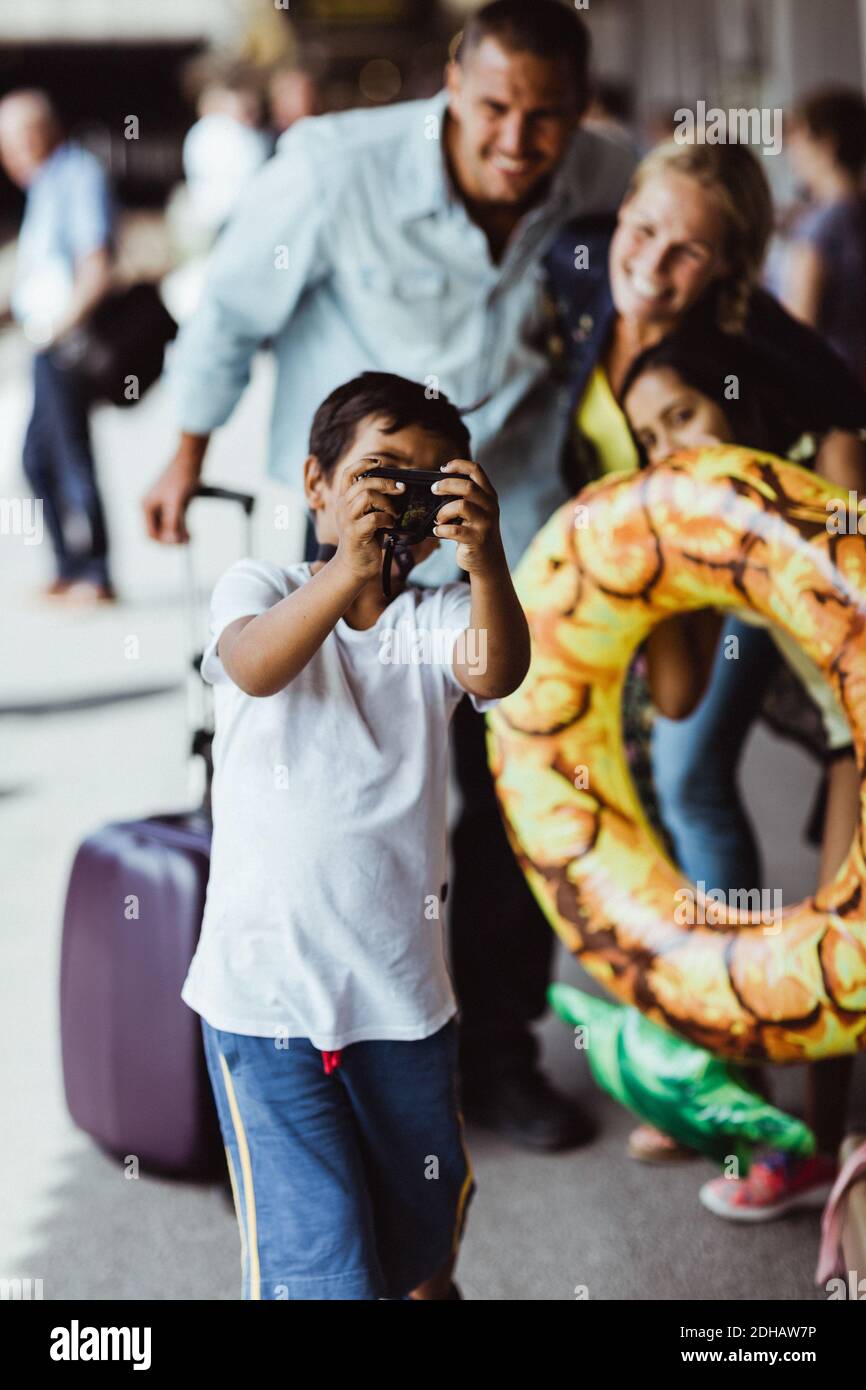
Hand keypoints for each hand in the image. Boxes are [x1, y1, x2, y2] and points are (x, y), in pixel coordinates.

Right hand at [142, 438, 206, 542]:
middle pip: (159, 533)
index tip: (179, 545)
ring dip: (179, 535)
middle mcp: (152, 507)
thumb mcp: (177, 503)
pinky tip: (192, 532)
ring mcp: (162, 505)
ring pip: (168, 528)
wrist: (190, 460)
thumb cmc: (182, 478)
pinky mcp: (173, 504)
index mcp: (147, 506)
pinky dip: (183, 528)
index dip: (164, 543)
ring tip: (192, 538)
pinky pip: (175, 522)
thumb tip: (173, 540)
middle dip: (172, 539)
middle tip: (188, 543)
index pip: (150, 534)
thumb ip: (173, 522)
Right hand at [333, 459, 406, 580]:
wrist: (354, 565)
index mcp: (343, 499)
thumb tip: (397, 486)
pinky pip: (374, 518)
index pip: (348, 473)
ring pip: (367, 496)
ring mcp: (348, 520)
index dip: (363, 463)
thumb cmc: (364, 539)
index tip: (379, 462)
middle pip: (363, 483)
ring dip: (386, 502)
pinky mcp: (356, 534)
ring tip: (394, 512)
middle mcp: (342, 507)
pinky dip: (387, 519)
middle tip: (400, 489)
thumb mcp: (365, 515)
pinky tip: (391, 525)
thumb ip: (374, 500)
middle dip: (386, 483)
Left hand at [431, 459, 503, 575]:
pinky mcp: (477, 539)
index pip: (476, 470)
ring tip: (437, 519)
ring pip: (462, 506)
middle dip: (446, 485)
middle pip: (468, 486)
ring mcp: (485, 523)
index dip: (458, 465)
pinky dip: (441, 530)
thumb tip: (438, 484)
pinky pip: (455, 530)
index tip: (443, 468)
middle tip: (433, 490)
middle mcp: (490, 506)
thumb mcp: (477, 511)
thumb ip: (465, 497)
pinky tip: (438, 531)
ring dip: (443, 511)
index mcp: (489, 495)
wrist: (489, 561)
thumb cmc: (476, 532)